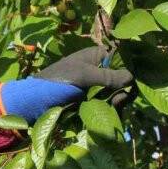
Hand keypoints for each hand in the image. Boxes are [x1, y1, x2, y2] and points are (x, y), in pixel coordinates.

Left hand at [0, 46, 133, 122]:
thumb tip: (132, 77)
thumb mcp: (83, 76)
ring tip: (111, 107)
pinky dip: (111, 108)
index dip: (129, 68)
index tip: (130, 81)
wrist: (35, 102)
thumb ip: (107, 76)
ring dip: (118, 100)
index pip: (122, 57)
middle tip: (118, 100)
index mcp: (97, 55)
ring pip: (119, 92)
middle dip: (124, 89)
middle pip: (123, 77)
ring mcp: (97, 85)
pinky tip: (109, 113)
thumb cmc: (57, 81)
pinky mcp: (93, 100)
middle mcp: (99, 68)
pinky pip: (110, 104)